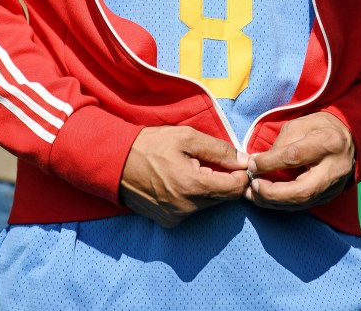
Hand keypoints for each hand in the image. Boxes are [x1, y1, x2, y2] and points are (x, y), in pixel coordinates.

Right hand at [119, 125, 249, 226]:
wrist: (116, 162)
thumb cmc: (152, 145)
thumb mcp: (187, 137)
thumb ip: (219, 149)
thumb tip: (244, 160)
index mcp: (193, 187)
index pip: (235, 189)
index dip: (241, 174)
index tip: (237, 161)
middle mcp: (187, 209)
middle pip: (223, 198)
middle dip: (223, 179)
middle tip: (207, 161)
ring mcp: (177, 218)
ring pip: (208, 205)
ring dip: (208, 188)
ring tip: (190, 168)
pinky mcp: (168, 222)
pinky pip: (192, 210)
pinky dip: (193, 197)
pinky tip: (179, 181)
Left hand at [244, 112, 354, 210]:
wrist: (348, 139)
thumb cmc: (320, 128)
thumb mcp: (300, 125)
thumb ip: (280, 144)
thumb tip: (258, 163)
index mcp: (328, 143)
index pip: (295, 157)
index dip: (270, 162)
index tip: (251, 164)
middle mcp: (334, 170)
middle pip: (301, 191)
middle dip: (273, 193)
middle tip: (253, 186)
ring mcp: (334, 187)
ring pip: (301, 203)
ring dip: (273, 202)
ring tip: (253, 194)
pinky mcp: (329, 197)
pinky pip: (303, 205)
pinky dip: (282, 204)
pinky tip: (266, 198)